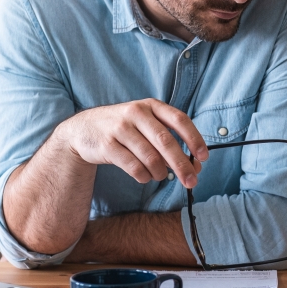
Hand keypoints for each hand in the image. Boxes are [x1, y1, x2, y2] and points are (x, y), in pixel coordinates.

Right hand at [55, 98, 208, 187]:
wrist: (82, 129)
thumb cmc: (124, 129)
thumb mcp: (145, 124)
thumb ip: (169, 141)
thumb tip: (195, 165)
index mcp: (151, 106)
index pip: (179, 119)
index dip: (194, 138)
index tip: (204, 157)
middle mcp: (136, 113)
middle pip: (166, 141)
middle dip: (182, 164)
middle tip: (192, 181)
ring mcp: (120, 128)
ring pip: (150, 157)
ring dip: (160, 172)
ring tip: (161, 176)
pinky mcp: (107, 145)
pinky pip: (133, 166)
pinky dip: (143, 176)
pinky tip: (144, 176)